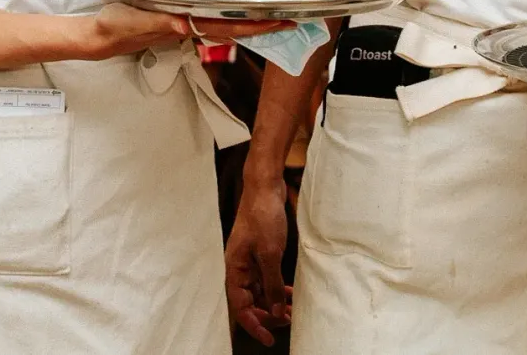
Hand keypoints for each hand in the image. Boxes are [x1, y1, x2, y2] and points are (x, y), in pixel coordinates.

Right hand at [79, 6, 288, 59]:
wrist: (102, 36)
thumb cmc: (118, 26)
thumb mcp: (135, 20)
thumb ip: (160, 22)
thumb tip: (186, 26)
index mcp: (187, 25)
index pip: (229, 28)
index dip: (256, 26)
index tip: (281, 22)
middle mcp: (192, 28)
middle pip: (235, 28)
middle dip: (264, 25)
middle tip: (293, 17)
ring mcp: (187, 26)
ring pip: (226, 25)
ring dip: (250, 22)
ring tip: (275, 13)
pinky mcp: (179, 21)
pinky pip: (211, 20)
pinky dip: (230, 17)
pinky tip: (239, 11)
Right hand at [225, 172, 293, 343]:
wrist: (265, 188)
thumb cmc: (263, 216)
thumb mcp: (270, 253)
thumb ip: (271, 284)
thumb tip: (274, 311)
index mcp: (234, 270)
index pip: (240, 307)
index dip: (254, 325)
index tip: (268, 339)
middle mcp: (239, 269)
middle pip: (249, 303)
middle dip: (267, 316)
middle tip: (287, 322)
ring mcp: (249, 262)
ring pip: (259, 293)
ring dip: (274, 304)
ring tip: (292, 312)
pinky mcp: (260, 255)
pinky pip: (266, 280)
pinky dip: (277, 289)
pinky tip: (290, 294)